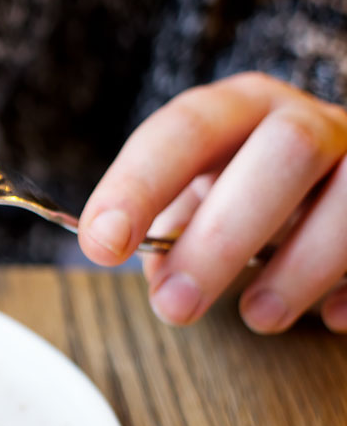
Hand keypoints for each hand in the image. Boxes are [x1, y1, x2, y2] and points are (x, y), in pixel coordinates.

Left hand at [78, 72, 346, 332]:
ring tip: (256, 317)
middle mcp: (311, 121)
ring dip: (298, 267)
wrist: (339, 177)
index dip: (140, 184)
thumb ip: (173, 226)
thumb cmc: (253, 188)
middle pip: (283, 152)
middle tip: (175, 306)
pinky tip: (329, 317)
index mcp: (241, 108)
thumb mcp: (205, 192)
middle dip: (223, 236)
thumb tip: (155, 273)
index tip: (102, 245)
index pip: (186, 129)